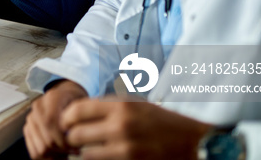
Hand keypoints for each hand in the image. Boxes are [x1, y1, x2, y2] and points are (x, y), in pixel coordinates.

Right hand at [24, 80, 87, 158]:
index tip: (75, 148)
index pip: (51, 122)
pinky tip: (56, 153)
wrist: (66, 97)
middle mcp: (38, 107)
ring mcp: (31, 118)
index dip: (62, 140)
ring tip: (65, 153)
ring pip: (39, 149)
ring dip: (54, 155)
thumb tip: (73, 141)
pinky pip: (33, 151)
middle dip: (61, 150)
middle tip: (73, 151)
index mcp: (52, 98)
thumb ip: (78, 122)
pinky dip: (46, 158)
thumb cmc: (75, 105)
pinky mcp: (27, 129)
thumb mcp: (82, 108)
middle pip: (46, 139)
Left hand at [59, 96, 211, 159]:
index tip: (65, 123)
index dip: (66, 118)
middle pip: (76, 134)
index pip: (77, 109)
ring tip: (87, 150)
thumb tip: (76, 113)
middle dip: (71, 138)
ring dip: (83, 153)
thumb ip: (107, 107)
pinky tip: (102, 157)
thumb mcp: (136, 104)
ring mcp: (126, 149)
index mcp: (122, 106)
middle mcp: (121, 126)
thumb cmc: (162, 122)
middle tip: (73, 140)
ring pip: (85, 155)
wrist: (195, 144)